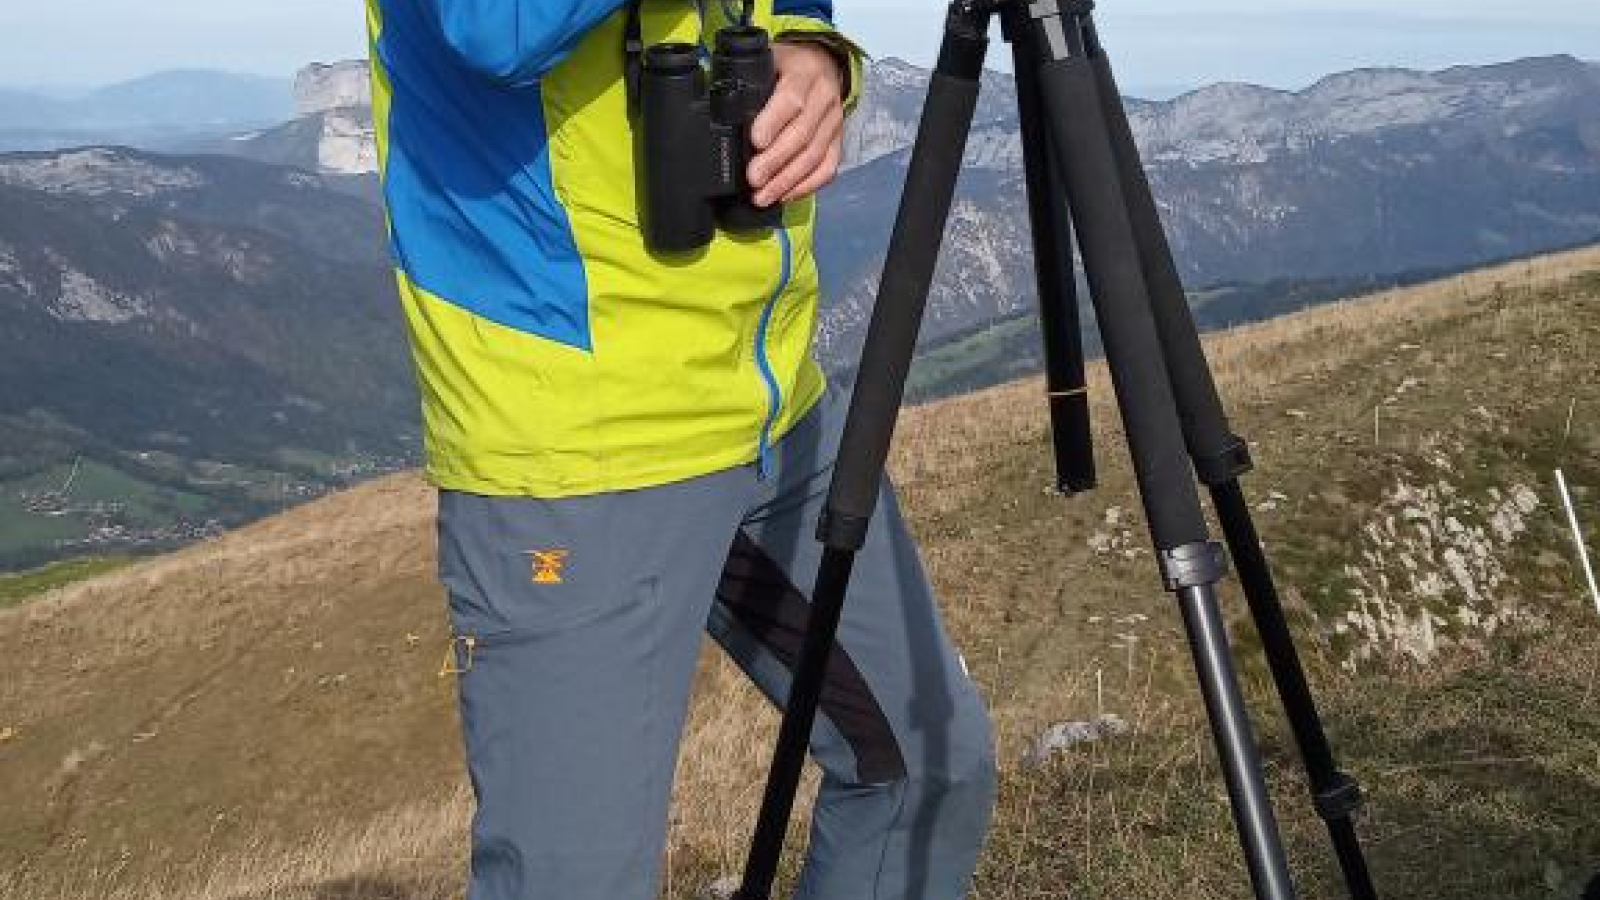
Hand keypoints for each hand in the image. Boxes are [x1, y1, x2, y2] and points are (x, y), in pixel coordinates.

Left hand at [747, 42, 845, 206]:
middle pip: (802, 134)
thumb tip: (721, 111)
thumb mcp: (766, 61)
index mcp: (804, 72)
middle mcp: (824, 96)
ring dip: (787, 180)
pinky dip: (807, 186)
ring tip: (763, 196)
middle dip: (775, 160)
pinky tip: (785, 196)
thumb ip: (748, 80)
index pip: (791, 99)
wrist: (822, 64)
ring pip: (815, 156)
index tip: (756, 142)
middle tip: (753, 179)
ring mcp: (834, 121)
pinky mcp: (838, 141)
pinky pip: (827, 168)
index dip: (773, 122)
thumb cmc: (784, 67)